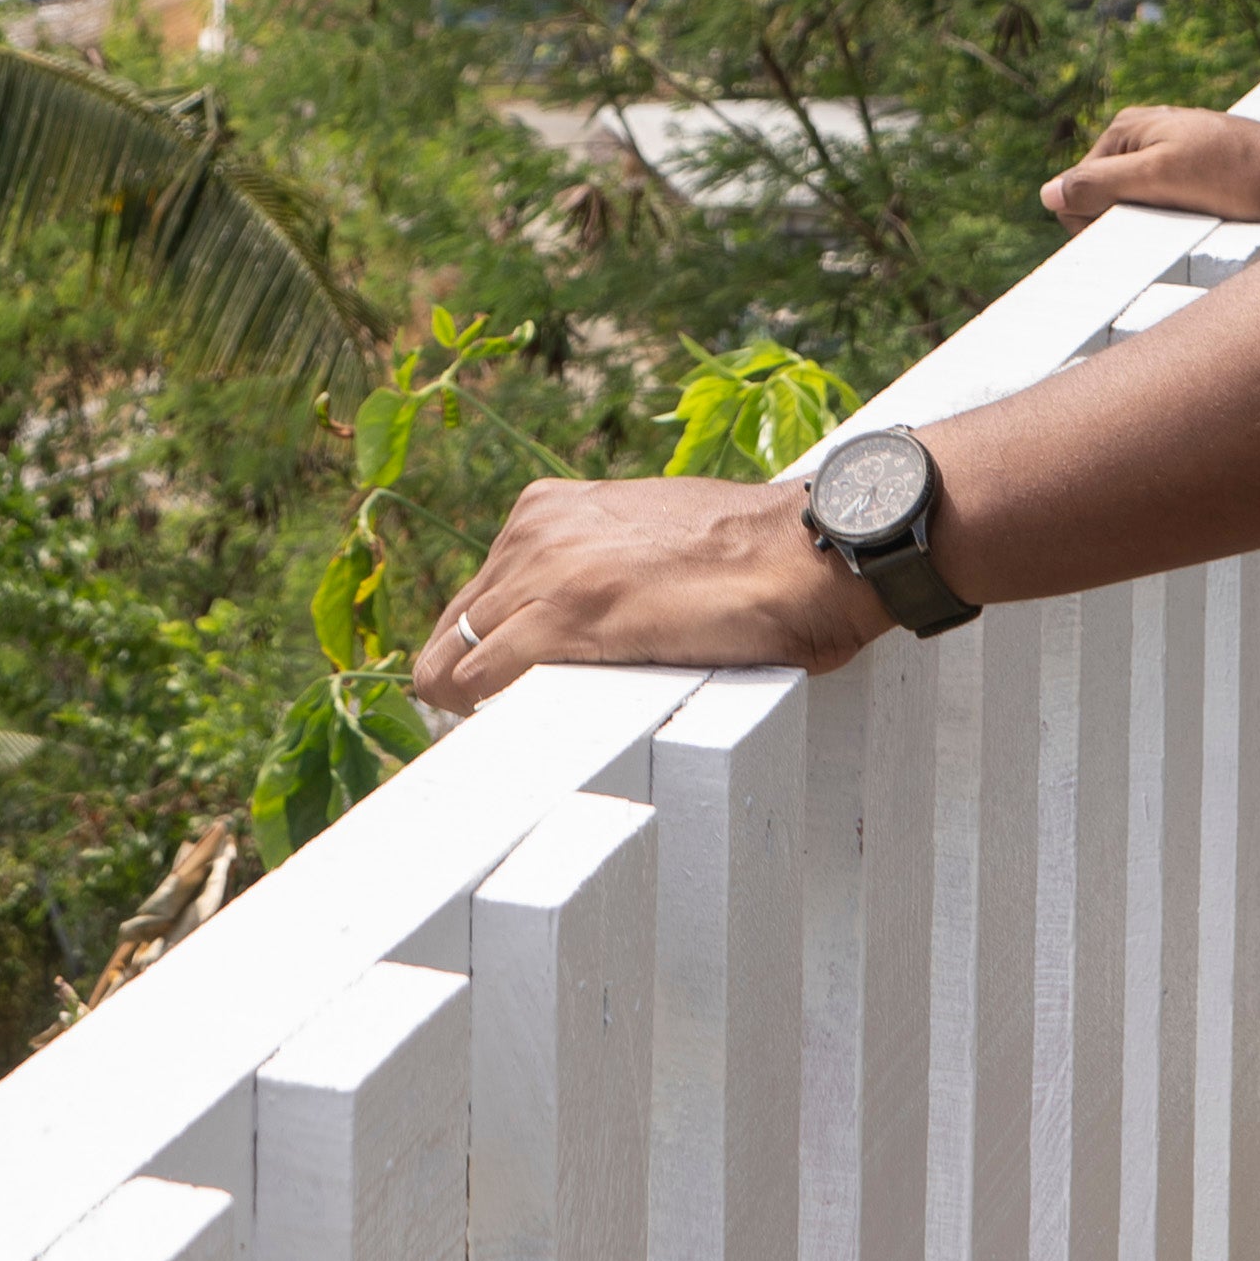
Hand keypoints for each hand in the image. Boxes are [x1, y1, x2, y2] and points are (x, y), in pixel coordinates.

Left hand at [408, 473, 878, 716]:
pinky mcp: (566, 616)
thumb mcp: (644, 544)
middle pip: (451, 634)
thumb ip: (593, 572)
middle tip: (509, 740)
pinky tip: (525, 747)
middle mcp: (531, 530)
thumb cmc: (748, 560)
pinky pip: (479, 683)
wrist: (808, 551)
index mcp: (546, 510)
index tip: (507, 707)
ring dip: (476, 712)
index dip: (483, 662)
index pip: (474, 603)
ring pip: (452, 664)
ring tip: (524, 750)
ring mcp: (544, 569)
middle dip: (466, 690)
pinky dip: (487, 723)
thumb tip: (564, 635)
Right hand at [1042, 99, 1259, 231]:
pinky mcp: (1193, 184)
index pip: (1075, 190)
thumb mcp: (1161, 178)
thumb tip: (1047, 194)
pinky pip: (1163, 215)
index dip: (1097, 220)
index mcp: (1126, 129)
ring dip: (1154, 230)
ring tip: (1194, 225)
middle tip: (1170, 225)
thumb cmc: (1239, 174)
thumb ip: (1100, 184)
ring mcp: (1169, 162)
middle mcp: (1143, 140)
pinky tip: (1203, 227)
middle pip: (1101, 201)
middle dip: (1125, 224)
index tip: (1140, 227)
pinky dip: (1174, 228)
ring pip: (1133, 213)